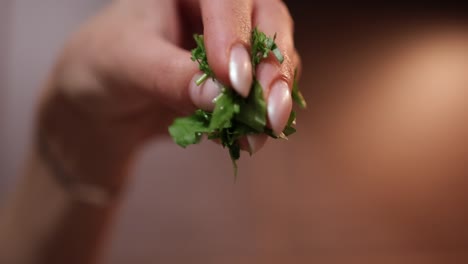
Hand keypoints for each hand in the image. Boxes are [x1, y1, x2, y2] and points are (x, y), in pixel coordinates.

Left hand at [38, 0, 299, 184]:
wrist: (102, 102)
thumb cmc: (102, 66)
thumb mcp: (127, 65)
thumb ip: (172, 77)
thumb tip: (220, 96)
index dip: (236, 35)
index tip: (236, 83)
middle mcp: (217, 9)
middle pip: (267, 20)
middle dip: (272, 66)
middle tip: (271, 111)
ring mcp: (231, 43)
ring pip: (274, 57)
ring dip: (275, 95)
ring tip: (266, 129)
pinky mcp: (236, 78)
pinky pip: (262, 91)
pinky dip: (261, 115)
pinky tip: (251, 137)